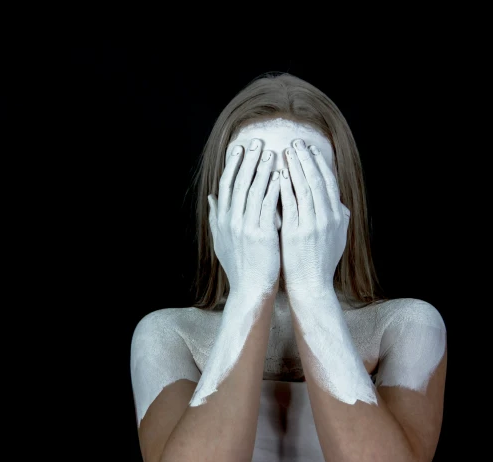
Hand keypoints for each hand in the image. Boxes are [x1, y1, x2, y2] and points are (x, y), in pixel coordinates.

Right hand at [207, 139, 281, 296]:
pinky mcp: (262, 234)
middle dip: (248, 159)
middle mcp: (231, 221)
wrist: (251, 289)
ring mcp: (246, 227)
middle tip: (257, 140)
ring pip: (254, 189)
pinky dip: (273, 187)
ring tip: (271, 151)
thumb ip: (216, 217)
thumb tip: (211, 197)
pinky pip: (268, 204)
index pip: (227, 184)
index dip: (233, 164)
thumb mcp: (221, 241)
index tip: (240, 148)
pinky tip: (281, 174)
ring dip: (262, 168)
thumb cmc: (240, 267)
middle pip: (239, 182)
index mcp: (223, 220)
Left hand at [279, 139, 349, 296]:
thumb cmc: (321, 262)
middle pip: (317, 180)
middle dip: (307, 159)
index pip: (329, 183)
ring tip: (286, 151)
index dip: (319, 164)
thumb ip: (338, 217)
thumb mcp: (337, 238)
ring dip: (296, 167)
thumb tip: (338, 201)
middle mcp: (328, 218)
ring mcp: (312, 225)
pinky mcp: (296, 232)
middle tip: (297, 142)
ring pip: (305, 188)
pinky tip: (279, 174)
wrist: (312, 286)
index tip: (310, 149)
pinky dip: (286, 187)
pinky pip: (290, 204)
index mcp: (338, 217)